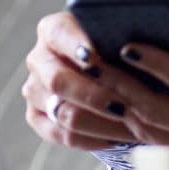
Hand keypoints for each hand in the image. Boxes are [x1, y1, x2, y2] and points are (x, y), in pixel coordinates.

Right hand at [23, 12, 140, 150]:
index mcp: (53, 30)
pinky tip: (115, 139)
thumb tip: (134, 52)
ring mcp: (34, 89)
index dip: (76, 45)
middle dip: (92, 95)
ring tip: (128, 128)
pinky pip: (62, 135)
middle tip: (122, 105)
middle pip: (58, 81)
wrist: (106, 69)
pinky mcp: (36, 116)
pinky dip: (90, 138)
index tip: (96, 58)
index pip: (59, 34)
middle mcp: (39, 59)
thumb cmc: (117, 47)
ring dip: (98, 123)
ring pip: (62, 113)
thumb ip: (121, 39)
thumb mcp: (118, 36)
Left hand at [105, 39, 168, 167]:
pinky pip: (157, 143)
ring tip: (96, 80)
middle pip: (159, 112)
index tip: (128, 44)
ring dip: (120, 106)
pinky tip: (114, 102)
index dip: (156, 63)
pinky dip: (131, 125)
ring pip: (152, 133)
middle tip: (95, 62)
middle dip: (122, 86)